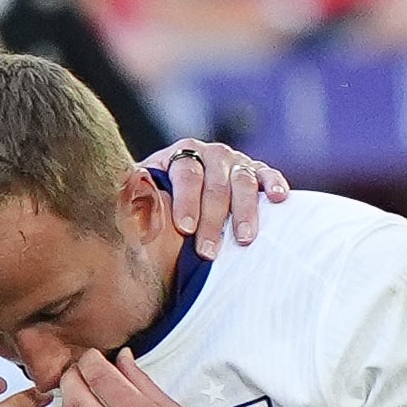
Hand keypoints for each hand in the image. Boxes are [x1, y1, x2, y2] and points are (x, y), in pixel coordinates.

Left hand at [149, 138, 288, 254]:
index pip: (186, 174)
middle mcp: (211, 155)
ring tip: (244, 239)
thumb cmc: (162, 200)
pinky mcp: (258, 171)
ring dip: (244, 211)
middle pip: (215, 185)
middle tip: (209, 252)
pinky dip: (274, 184)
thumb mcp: (146, 195)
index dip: (186, 201)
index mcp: (182, 156)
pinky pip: (268, 174)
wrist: (184, 188)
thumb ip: (139, 200)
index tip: (184, 229)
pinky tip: (279, 198)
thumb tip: (127, 211)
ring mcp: (237, 162)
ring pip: (243, 182)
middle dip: (212, 220)